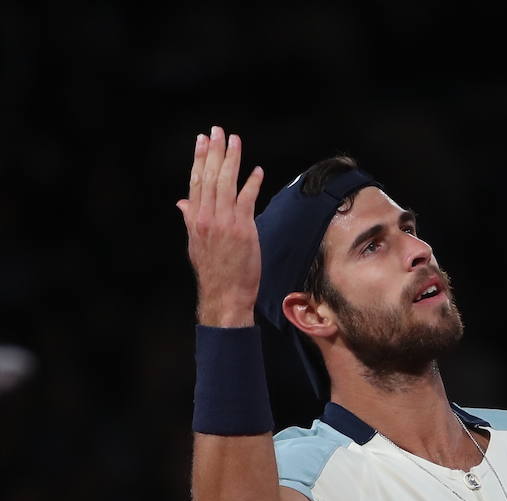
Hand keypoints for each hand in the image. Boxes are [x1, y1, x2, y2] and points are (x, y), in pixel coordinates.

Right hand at [176, 126, 264, 326]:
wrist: (223, 294)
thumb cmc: (213, 271)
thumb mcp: (195, 243)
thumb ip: (190, 219)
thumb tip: (182, 203)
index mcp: (194, 219)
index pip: (196, 181)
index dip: (199, 159)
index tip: (202, 140)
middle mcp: (206, 217)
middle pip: (209, 176)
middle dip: (214, 151)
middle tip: (218, 131)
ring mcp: (224, 222)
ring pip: (226, 183)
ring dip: (231, 159)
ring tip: (235, 141)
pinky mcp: (242, 229)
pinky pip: (247, 200)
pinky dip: (252, 183)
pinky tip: (256, 170)